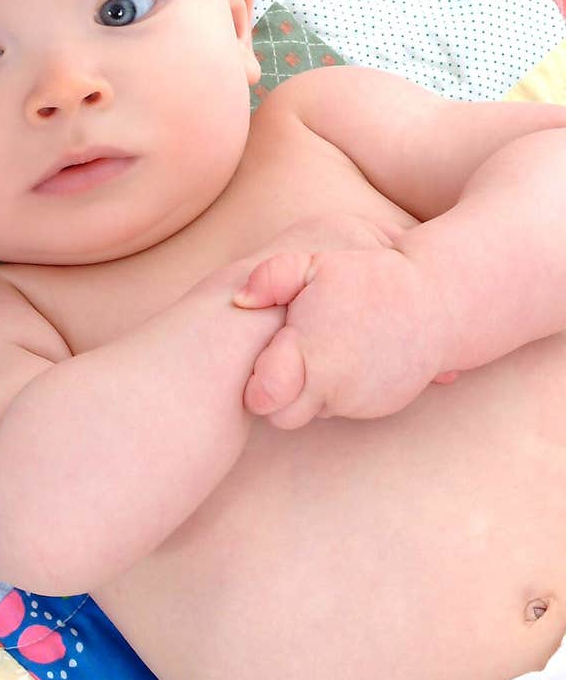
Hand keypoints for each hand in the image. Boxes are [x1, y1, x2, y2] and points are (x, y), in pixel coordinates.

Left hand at [233, 242, 457, 428]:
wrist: (439, 300)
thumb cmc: (370, 277)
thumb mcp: (317, 263)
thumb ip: (273, 277)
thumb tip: (240, 300)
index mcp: (312, 353)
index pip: (264, 398)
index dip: (255, 387)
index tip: (260, 368)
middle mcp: (335, 387)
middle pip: (283, 415)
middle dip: (277, 395)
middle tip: (283, 358)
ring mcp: (359, 401)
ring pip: (313, 411)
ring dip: (309, 389)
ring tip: (321, 347)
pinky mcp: (380, 406)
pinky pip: (343, 407)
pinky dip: (338, 389)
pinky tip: (345, 356)